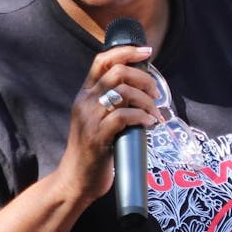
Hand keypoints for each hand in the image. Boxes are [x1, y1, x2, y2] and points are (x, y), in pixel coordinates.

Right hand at [58, 44, 162, 200]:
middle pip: (117, 73)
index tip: (147, 51)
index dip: (126, 51)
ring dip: (146, 100)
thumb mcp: (97, 120)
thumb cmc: (92, 151)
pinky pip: (124, 116)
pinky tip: (149, 124)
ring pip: (123, 93)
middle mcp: (85, 102)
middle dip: (144, 78)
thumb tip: (141, 91)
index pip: (102, 60)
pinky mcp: (98, 137)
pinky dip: (142, 117)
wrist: (75, 180)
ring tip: (155, 113)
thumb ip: (111, 103)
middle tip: (156, 94)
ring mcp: (90, 119)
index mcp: (84, 94)